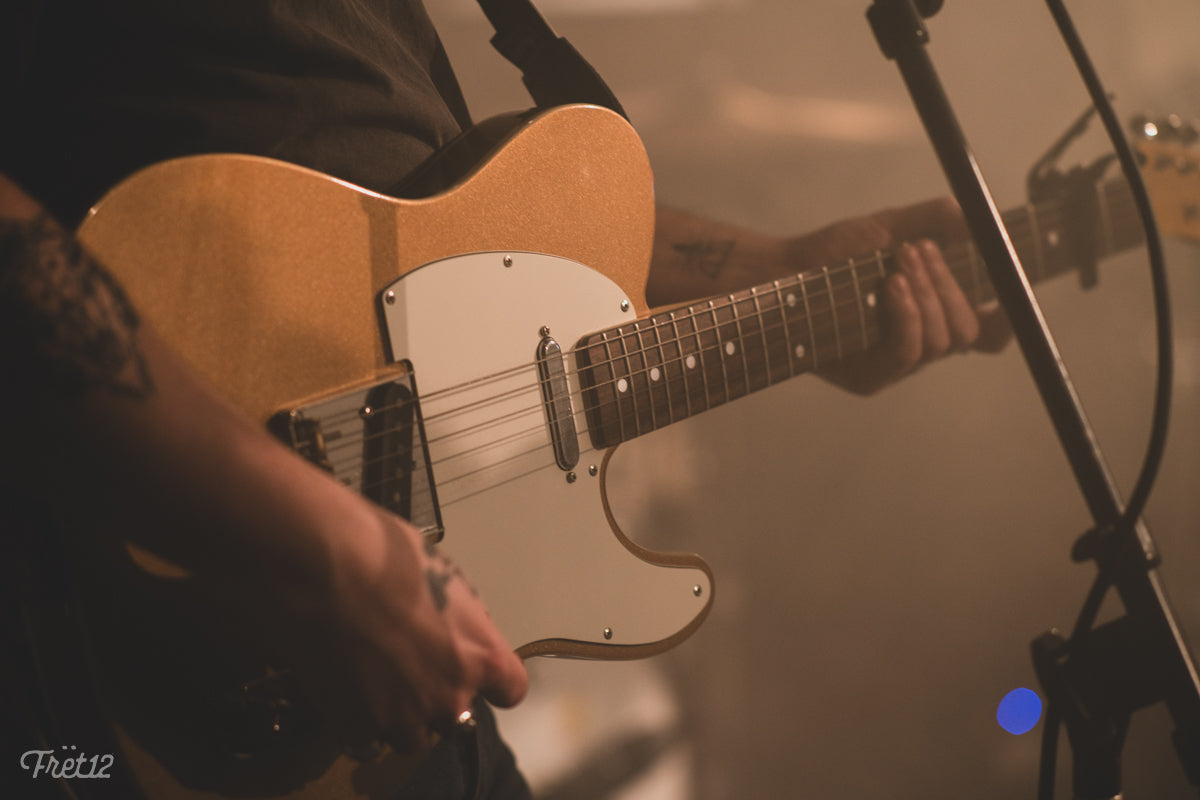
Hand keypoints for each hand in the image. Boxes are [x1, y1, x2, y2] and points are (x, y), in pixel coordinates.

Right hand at [267, 506, 528, 754]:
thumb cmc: (385, 556)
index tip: (480, 675)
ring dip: (402, 715)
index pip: (510, 689)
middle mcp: (449, 696)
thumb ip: (464, 622)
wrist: (324, 567)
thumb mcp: (448, 578)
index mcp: (481, 657)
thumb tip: (461, 632)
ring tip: (377, 678)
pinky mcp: (356, 726)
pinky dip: (362, 726)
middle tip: (412, 665)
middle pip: (458, 716)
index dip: (493, 682)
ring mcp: (402, 718)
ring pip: (413, 736)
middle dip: (439, 696)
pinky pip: (367, 743)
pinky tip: (352, 697)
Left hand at [784, 197, 1010, 394]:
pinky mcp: (869, 378)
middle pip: (970, 332)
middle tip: (919, 251)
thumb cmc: (832, 254)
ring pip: (943, 341)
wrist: (782, 273)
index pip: (988, 333)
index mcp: (932, 315)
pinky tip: (891, 288)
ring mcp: (894, 365)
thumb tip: (987, 222)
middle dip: (952, 285)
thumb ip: (941, 219)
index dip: (1008, 317)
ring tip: (897, 264)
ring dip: (927, 295)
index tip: (1010, 285)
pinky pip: (910, 354)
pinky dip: (908, 315)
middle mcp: (919, 343)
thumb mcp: (892, 226)